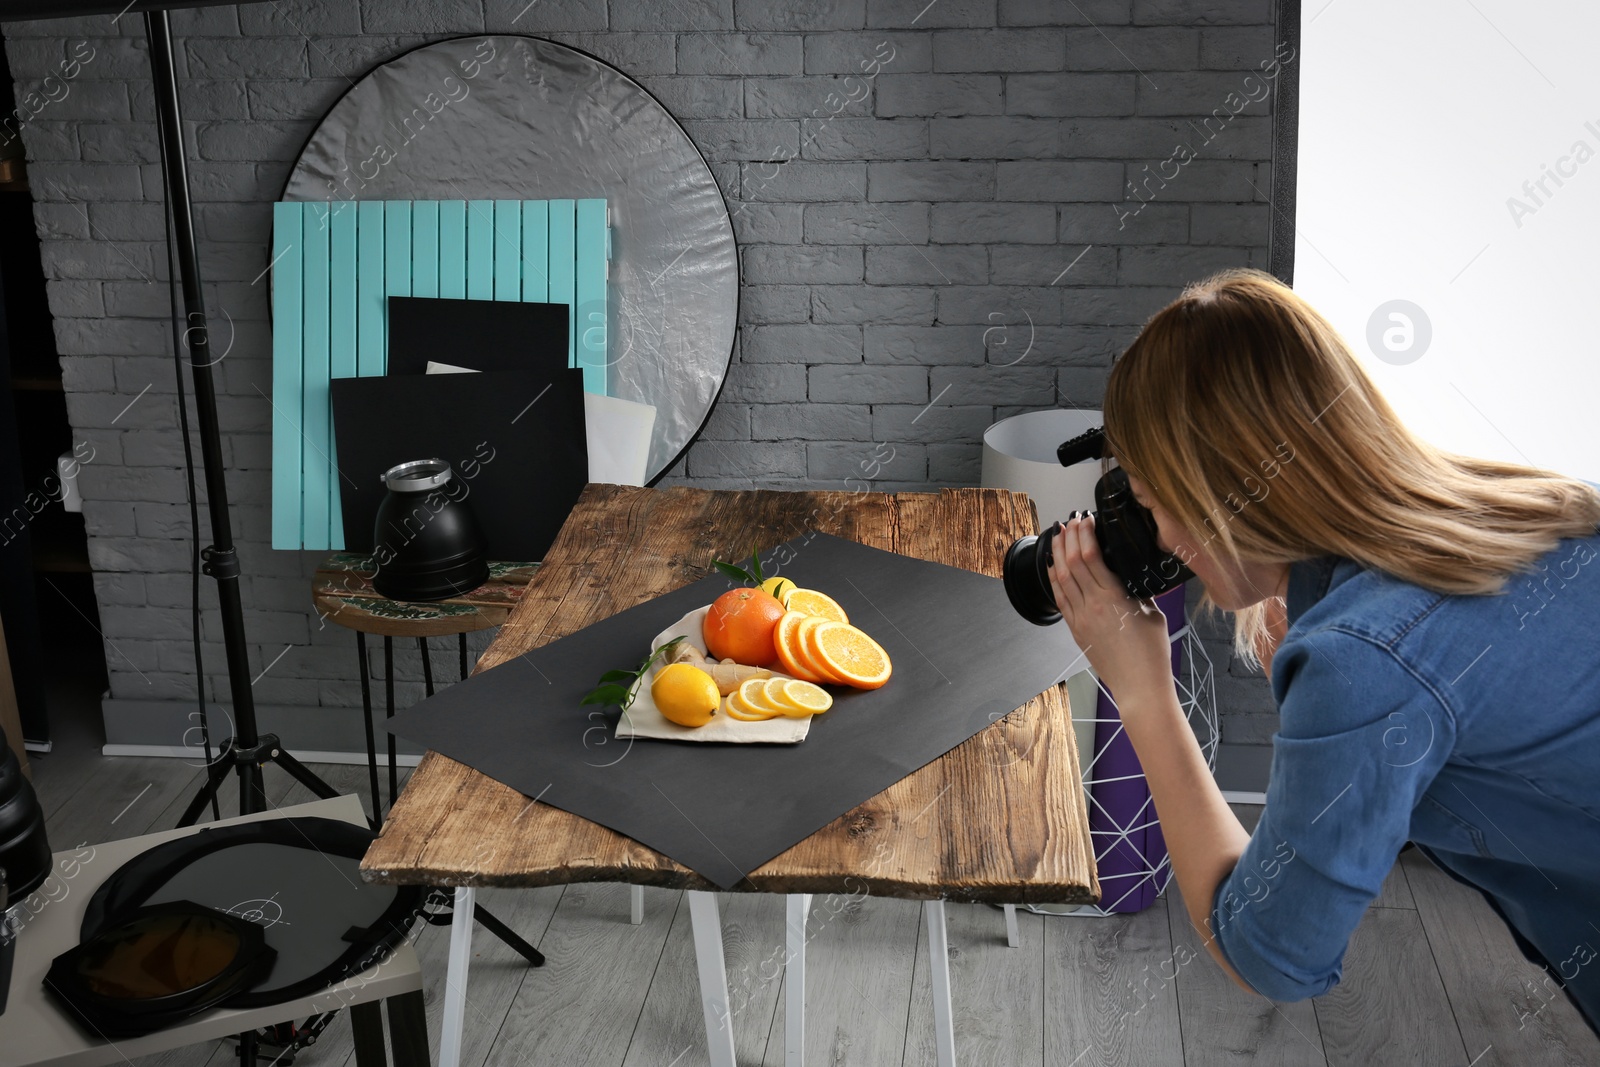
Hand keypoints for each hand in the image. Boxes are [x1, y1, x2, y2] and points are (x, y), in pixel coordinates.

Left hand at [1046, 512, 1174, 702]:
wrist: (1139, 687)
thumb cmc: (1151, 655)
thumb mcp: (1153, 614)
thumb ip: (1139, 593)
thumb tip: (1131, 579)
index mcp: (1114, 598)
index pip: (1092, 556)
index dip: (1085, 534)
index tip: (1086, 519)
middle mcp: (1093, 605)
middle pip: (1073, 562)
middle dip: (1069, 538)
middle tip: (1069, 521)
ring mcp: (1082, 618)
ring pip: (1062, 578)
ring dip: (1058, 554)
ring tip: (1057, 536)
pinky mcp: (1077, 630)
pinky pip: (1060, 599)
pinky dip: (1055, 579)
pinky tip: (1053, 567)